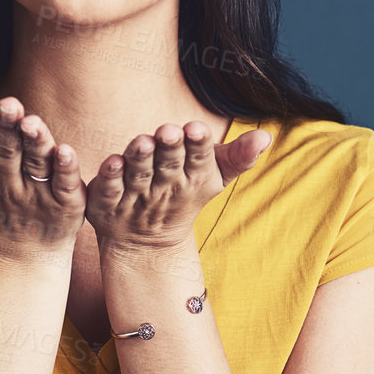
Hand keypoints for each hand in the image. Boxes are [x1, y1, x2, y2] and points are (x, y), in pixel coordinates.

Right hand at [0, 98, 86, 261]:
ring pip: (36, 165)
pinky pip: (64, 185)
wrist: (21, 255)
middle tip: (9, 104)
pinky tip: (65, 151)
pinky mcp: (65, 205)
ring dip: (35, 143)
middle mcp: (6, 184)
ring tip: (33, 123)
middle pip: (6, 151)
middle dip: (6, 128)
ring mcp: (36, 196)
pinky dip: (65, 169)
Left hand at [84, 121, 271, 256]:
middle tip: (168, 131)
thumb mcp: (214, 176)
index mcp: (191, 177)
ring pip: (139, 175)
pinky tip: (112, 162)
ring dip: (140, 159)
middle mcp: (164, 187)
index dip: (197, 145)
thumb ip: (238, 156)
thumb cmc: (183, 195)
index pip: (198, 159)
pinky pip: (109, 190)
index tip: (196, 129)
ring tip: (142, 141)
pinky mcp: (107, 204)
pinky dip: (110, 178)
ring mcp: (135, 197)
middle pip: (168, 166)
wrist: (147, 244)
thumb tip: (266, 136)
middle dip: (169, 148)